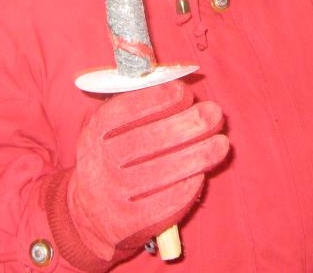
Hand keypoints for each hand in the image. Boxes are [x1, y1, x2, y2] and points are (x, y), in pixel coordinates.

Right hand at [68, 81, 228, 260]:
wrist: (91, 215)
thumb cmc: (115, 159)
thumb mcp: (112, 130)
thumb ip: (139, 106)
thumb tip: (180, 89)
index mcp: (95, 133)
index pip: (125, 111)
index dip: (158, 98)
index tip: (184, 92)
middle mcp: (99, 164)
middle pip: (148, 140)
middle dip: (188, 124)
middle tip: (214, 113)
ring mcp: (112, 195)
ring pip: (162, 171)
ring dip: (198, 155)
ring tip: (221, 143)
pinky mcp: (129, 222)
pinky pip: (165, 202)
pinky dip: (188, 186)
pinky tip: (202, 173)